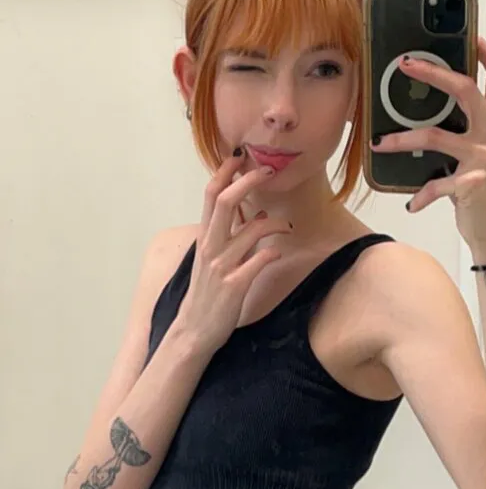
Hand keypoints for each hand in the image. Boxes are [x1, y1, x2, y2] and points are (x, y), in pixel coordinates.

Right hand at [176, 150, 291, 351]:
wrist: (194, 332)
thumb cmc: (206, 295)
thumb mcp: (213, 261)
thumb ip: (232, 238)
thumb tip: (256, 215)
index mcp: (204, 238)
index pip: (211, 195)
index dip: (225, 173)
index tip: (242, 157)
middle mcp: (211, 248)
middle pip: (226, 202)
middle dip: (248, 181)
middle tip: (269, 171)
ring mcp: (222, 266)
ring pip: (250, 230)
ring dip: (275, 223)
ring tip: (287, 225)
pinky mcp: (235, 285)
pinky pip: (259, 261)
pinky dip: (272, 252)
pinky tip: (278, 251)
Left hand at [370, 37, 485, 248]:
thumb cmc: (484, 192)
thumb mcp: (479, 154)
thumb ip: (462, 130)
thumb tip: (422, 113)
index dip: (483, 49)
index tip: (464, 32)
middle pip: (466, 89)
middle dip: (433, 73)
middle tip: (404, 64)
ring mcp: (485, 158)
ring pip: (437, 135)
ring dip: (403, 139)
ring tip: (380, 142)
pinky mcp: (474, 184)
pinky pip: (438, 184)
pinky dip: (422, 195)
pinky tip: (412, 204)